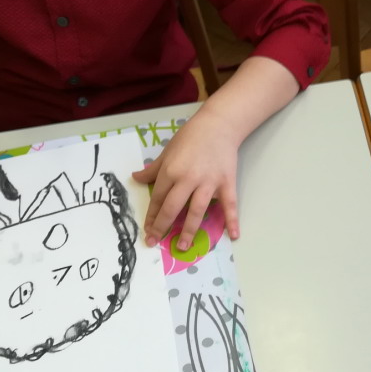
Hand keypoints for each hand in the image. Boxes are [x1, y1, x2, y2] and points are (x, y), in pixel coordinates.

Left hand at [132, 108, 241, 248]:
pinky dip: (232, 220)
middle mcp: (187, 179)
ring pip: (196, 211)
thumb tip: (135, 179)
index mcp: (171, 171)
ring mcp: (208, 182)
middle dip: (163, 227)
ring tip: (183, 246)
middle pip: (172, 208)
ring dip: (189, 230)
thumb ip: (153, 169)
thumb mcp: (167, 151)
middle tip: (155, 242)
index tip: (148, 230)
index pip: (157, 198)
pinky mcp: (226, 183)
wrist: (218, 125)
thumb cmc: (191, 137)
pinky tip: (234, 234)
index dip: (151, 216)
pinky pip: (229, 204)